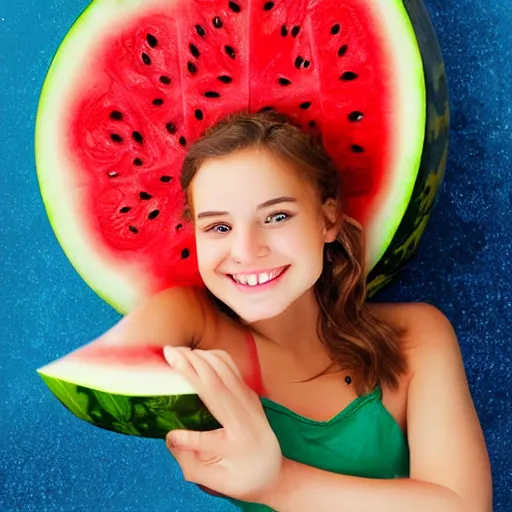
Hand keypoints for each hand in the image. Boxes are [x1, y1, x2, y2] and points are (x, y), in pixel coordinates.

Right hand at [163, 346, 282, 502]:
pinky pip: (230, 366)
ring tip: (177, 351)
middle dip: (190, 363)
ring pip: (224, 367)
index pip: (209, 437)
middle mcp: (246, 415)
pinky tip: (196, 356)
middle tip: (167, 352)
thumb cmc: (239, 477)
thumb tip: (170, 437)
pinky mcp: (248, 391)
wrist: (272, 469)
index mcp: (239, 442)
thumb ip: (191, 461)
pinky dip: (212, 356)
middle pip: (216, 382)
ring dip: (200, 355)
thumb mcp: (214, 480)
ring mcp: (250, 399)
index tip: (168, 430)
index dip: (187, 434)